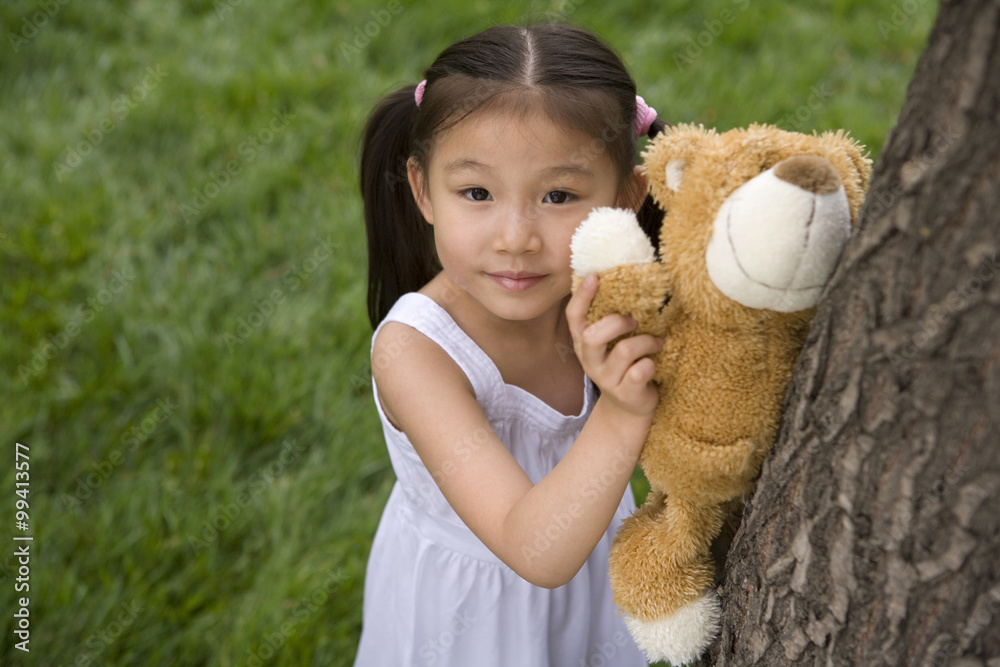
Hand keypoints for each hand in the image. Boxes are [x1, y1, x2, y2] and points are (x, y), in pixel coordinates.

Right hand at [566, 274, 661, 418]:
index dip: (581, 296)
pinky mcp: (625, 393)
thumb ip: (610, 320)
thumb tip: (625, 282)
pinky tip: (653, 363)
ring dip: (645, 342)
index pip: (574, 317)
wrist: (628, 407)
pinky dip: (651, 363)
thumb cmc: (622, 365)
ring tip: (656, 342)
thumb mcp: (611, 343)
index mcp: (584, 343)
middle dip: (616, 323)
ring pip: (624, 351)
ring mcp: (606, 379)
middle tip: (634, 321)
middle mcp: (590, 361)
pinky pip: (640, 371)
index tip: (594, 277)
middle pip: (592, 336)